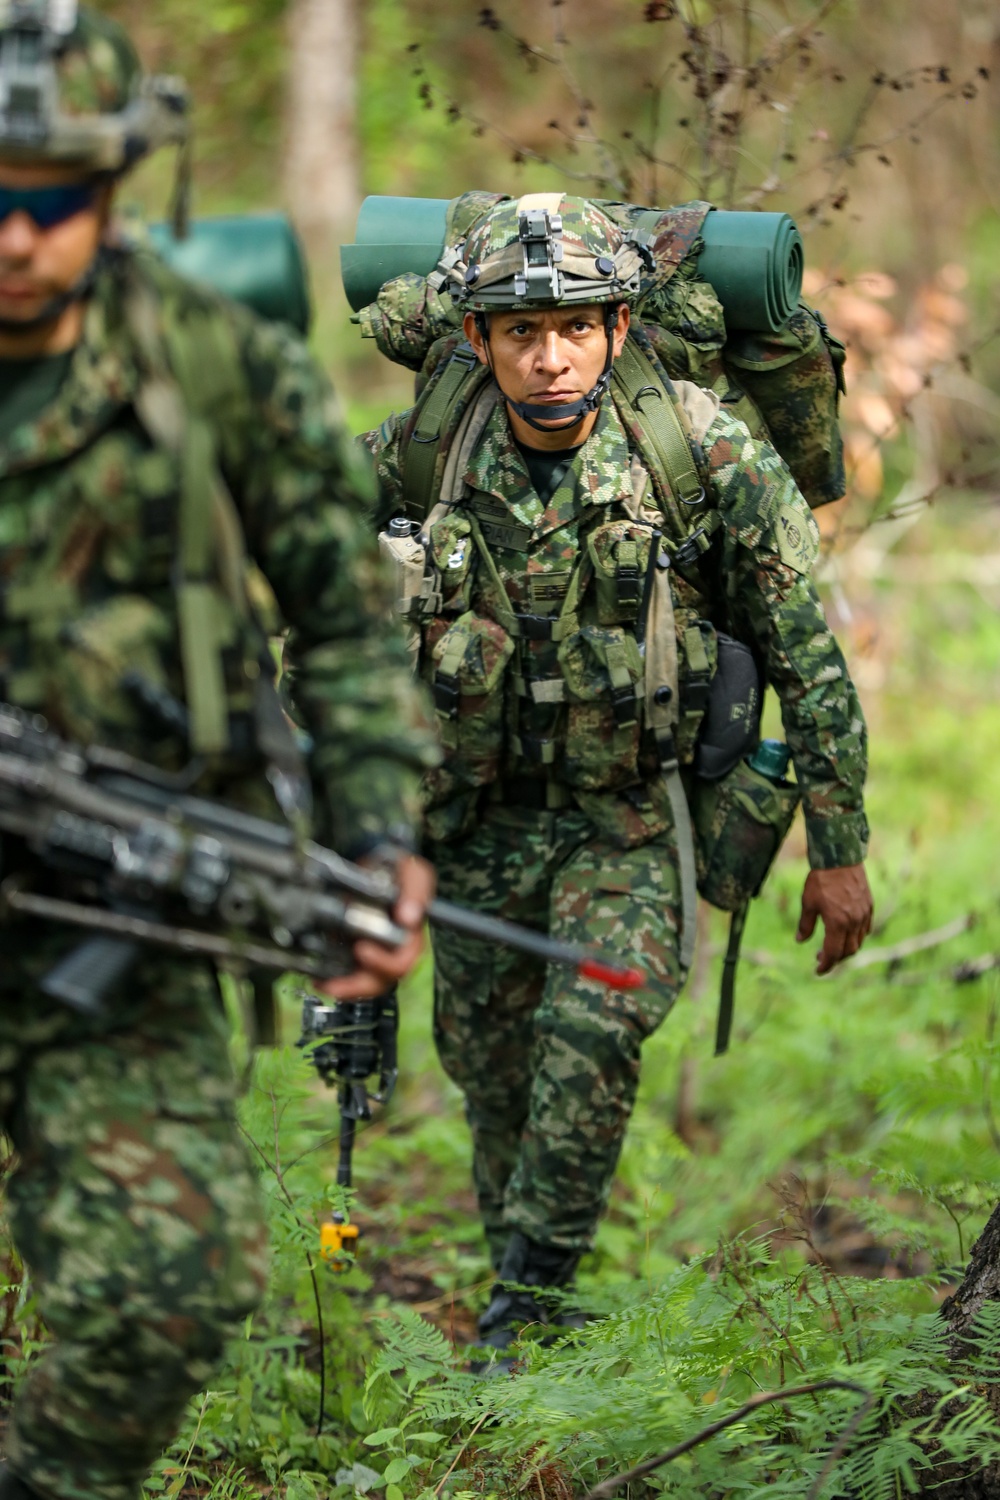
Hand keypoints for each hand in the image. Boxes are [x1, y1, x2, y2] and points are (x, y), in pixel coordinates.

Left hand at [320, 853, 435, 1000]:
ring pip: (362, 984)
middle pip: (380, 981)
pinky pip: (346, 974)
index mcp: (411, 938)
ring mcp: (374, 954)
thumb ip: (416, 891)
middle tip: (333, 983)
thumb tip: (409, 917)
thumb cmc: (398, 871)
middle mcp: (394, 952)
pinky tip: (317, 977)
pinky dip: (332, 978)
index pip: (402, 963)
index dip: (383, 963)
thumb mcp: (413, 872)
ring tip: (322, 984)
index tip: (361, 949)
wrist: (377, 864)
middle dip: (356, 986)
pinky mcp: (355, 953)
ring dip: (342, 988)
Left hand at [796, 864, 873, 975]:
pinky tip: (847, 933)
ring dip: (846, 949)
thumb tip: (800, 940)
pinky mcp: (869, 906)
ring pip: (858, 941)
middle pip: (848, 951)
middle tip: (820, 957)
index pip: (832, 953)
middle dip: (835, 959)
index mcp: (837, 923)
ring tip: (833, 946)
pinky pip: (866, 929)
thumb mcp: (808, 902)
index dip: (825, 965)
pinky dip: (857, 936)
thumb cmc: (821, 879)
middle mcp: (854, 922)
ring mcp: (864, 914)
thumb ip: (805, 925)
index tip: (817, 970)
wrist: (840, 857)